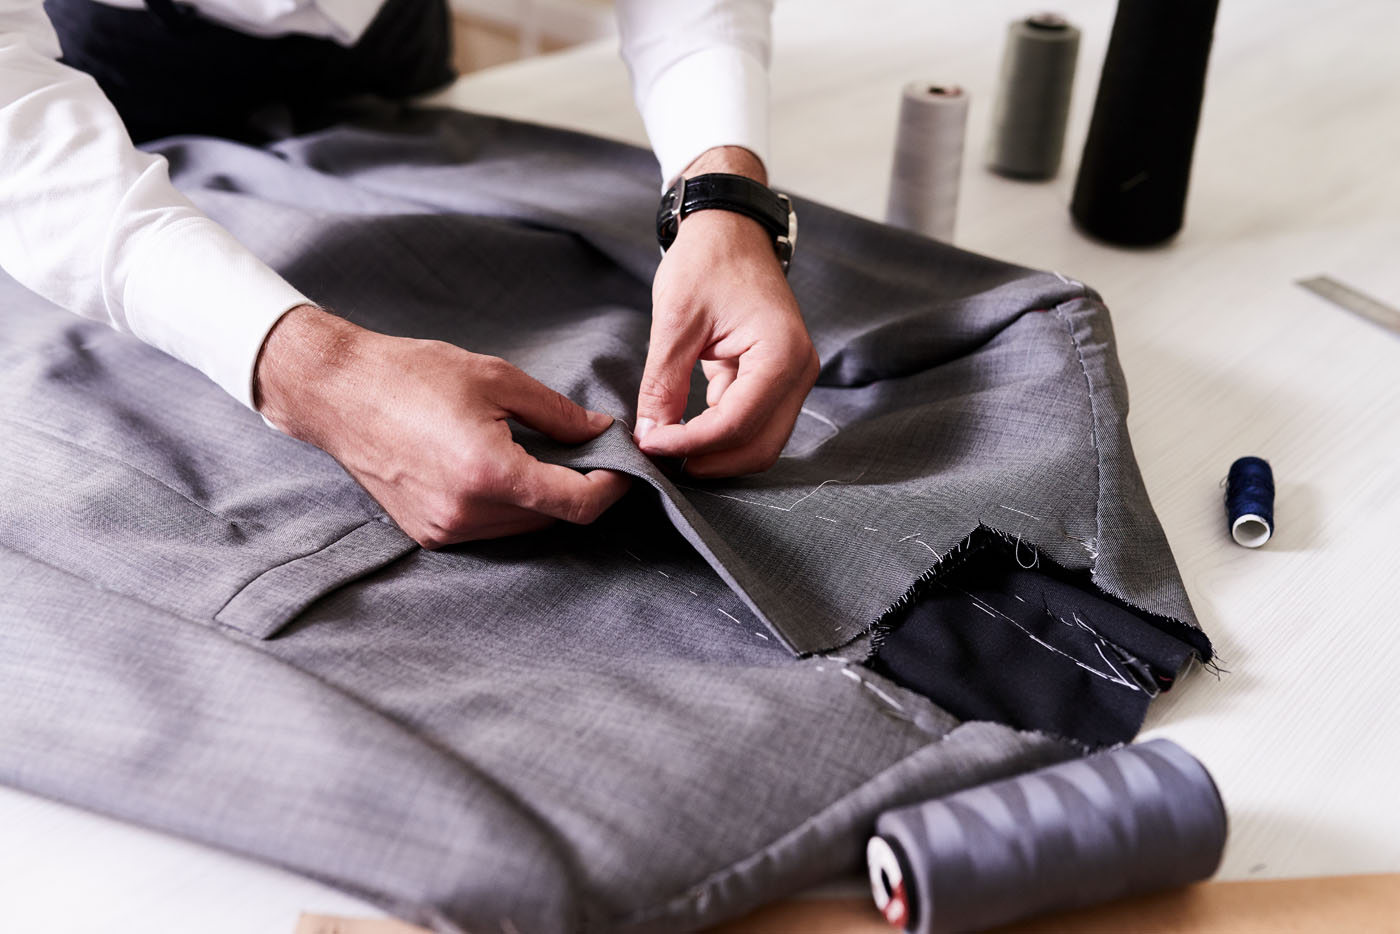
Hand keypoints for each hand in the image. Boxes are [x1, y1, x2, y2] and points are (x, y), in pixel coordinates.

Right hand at [254, 306, 629, 547]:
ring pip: (524, 527)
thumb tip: (601, 432)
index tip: (624, 464)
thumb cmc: (412, 375)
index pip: (577, 504)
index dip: (612, 487)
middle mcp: (467, 512)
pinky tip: (502, 469)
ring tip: (542, 455)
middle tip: (588, 450)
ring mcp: (445, 529)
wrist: (337, 393)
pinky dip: (509, 505)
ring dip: (544, 499)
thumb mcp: (497, 379)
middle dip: (579, 488)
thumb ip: (557, 413)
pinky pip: (490, 528)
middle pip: (554, 518)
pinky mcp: (429, 534)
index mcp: (489, 473)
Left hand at [634, 147, 818, 476]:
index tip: (648, 443)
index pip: (736, 424)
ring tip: (669, 443)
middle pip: (758, 446)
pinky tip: (684, 424)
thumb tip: (650, 435)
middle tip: (659, 456)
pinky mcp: (778, 379)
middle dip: (708, 460)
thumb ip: (662, 384)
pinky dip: (720, 433)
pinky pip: (755, 424)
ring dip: (717, 453)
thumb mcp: (675, 321)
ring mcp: (793, 377)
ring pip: (760, 442)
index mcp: (781, 353)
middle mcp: (799, 370)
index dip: (689, 443)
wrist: (729, 228)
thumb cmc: (707, 261)